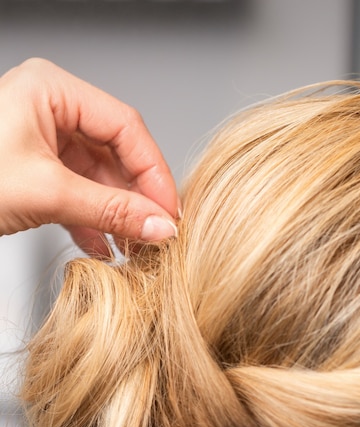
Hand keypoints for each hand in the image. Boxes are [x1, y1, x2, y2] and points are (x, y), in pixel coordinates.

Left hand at [0, 58, 179, 255]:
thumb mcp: (44, 194)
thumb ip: (108, 211)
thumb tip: (159, 226)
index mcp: (51, 90)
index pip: (125, 127)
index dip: (153, 171)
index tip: (168, 210)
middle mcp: (50, 110)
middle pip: (114, 154)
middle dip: (136, 198)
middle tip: (157, 232)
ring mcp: (42, 142)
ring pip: (97, 178)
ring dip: (117, 215)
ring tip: (136, 247)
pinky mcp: (35, 171)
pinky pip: (77, 194)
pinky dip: (92, 222)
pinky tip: (105, 247)